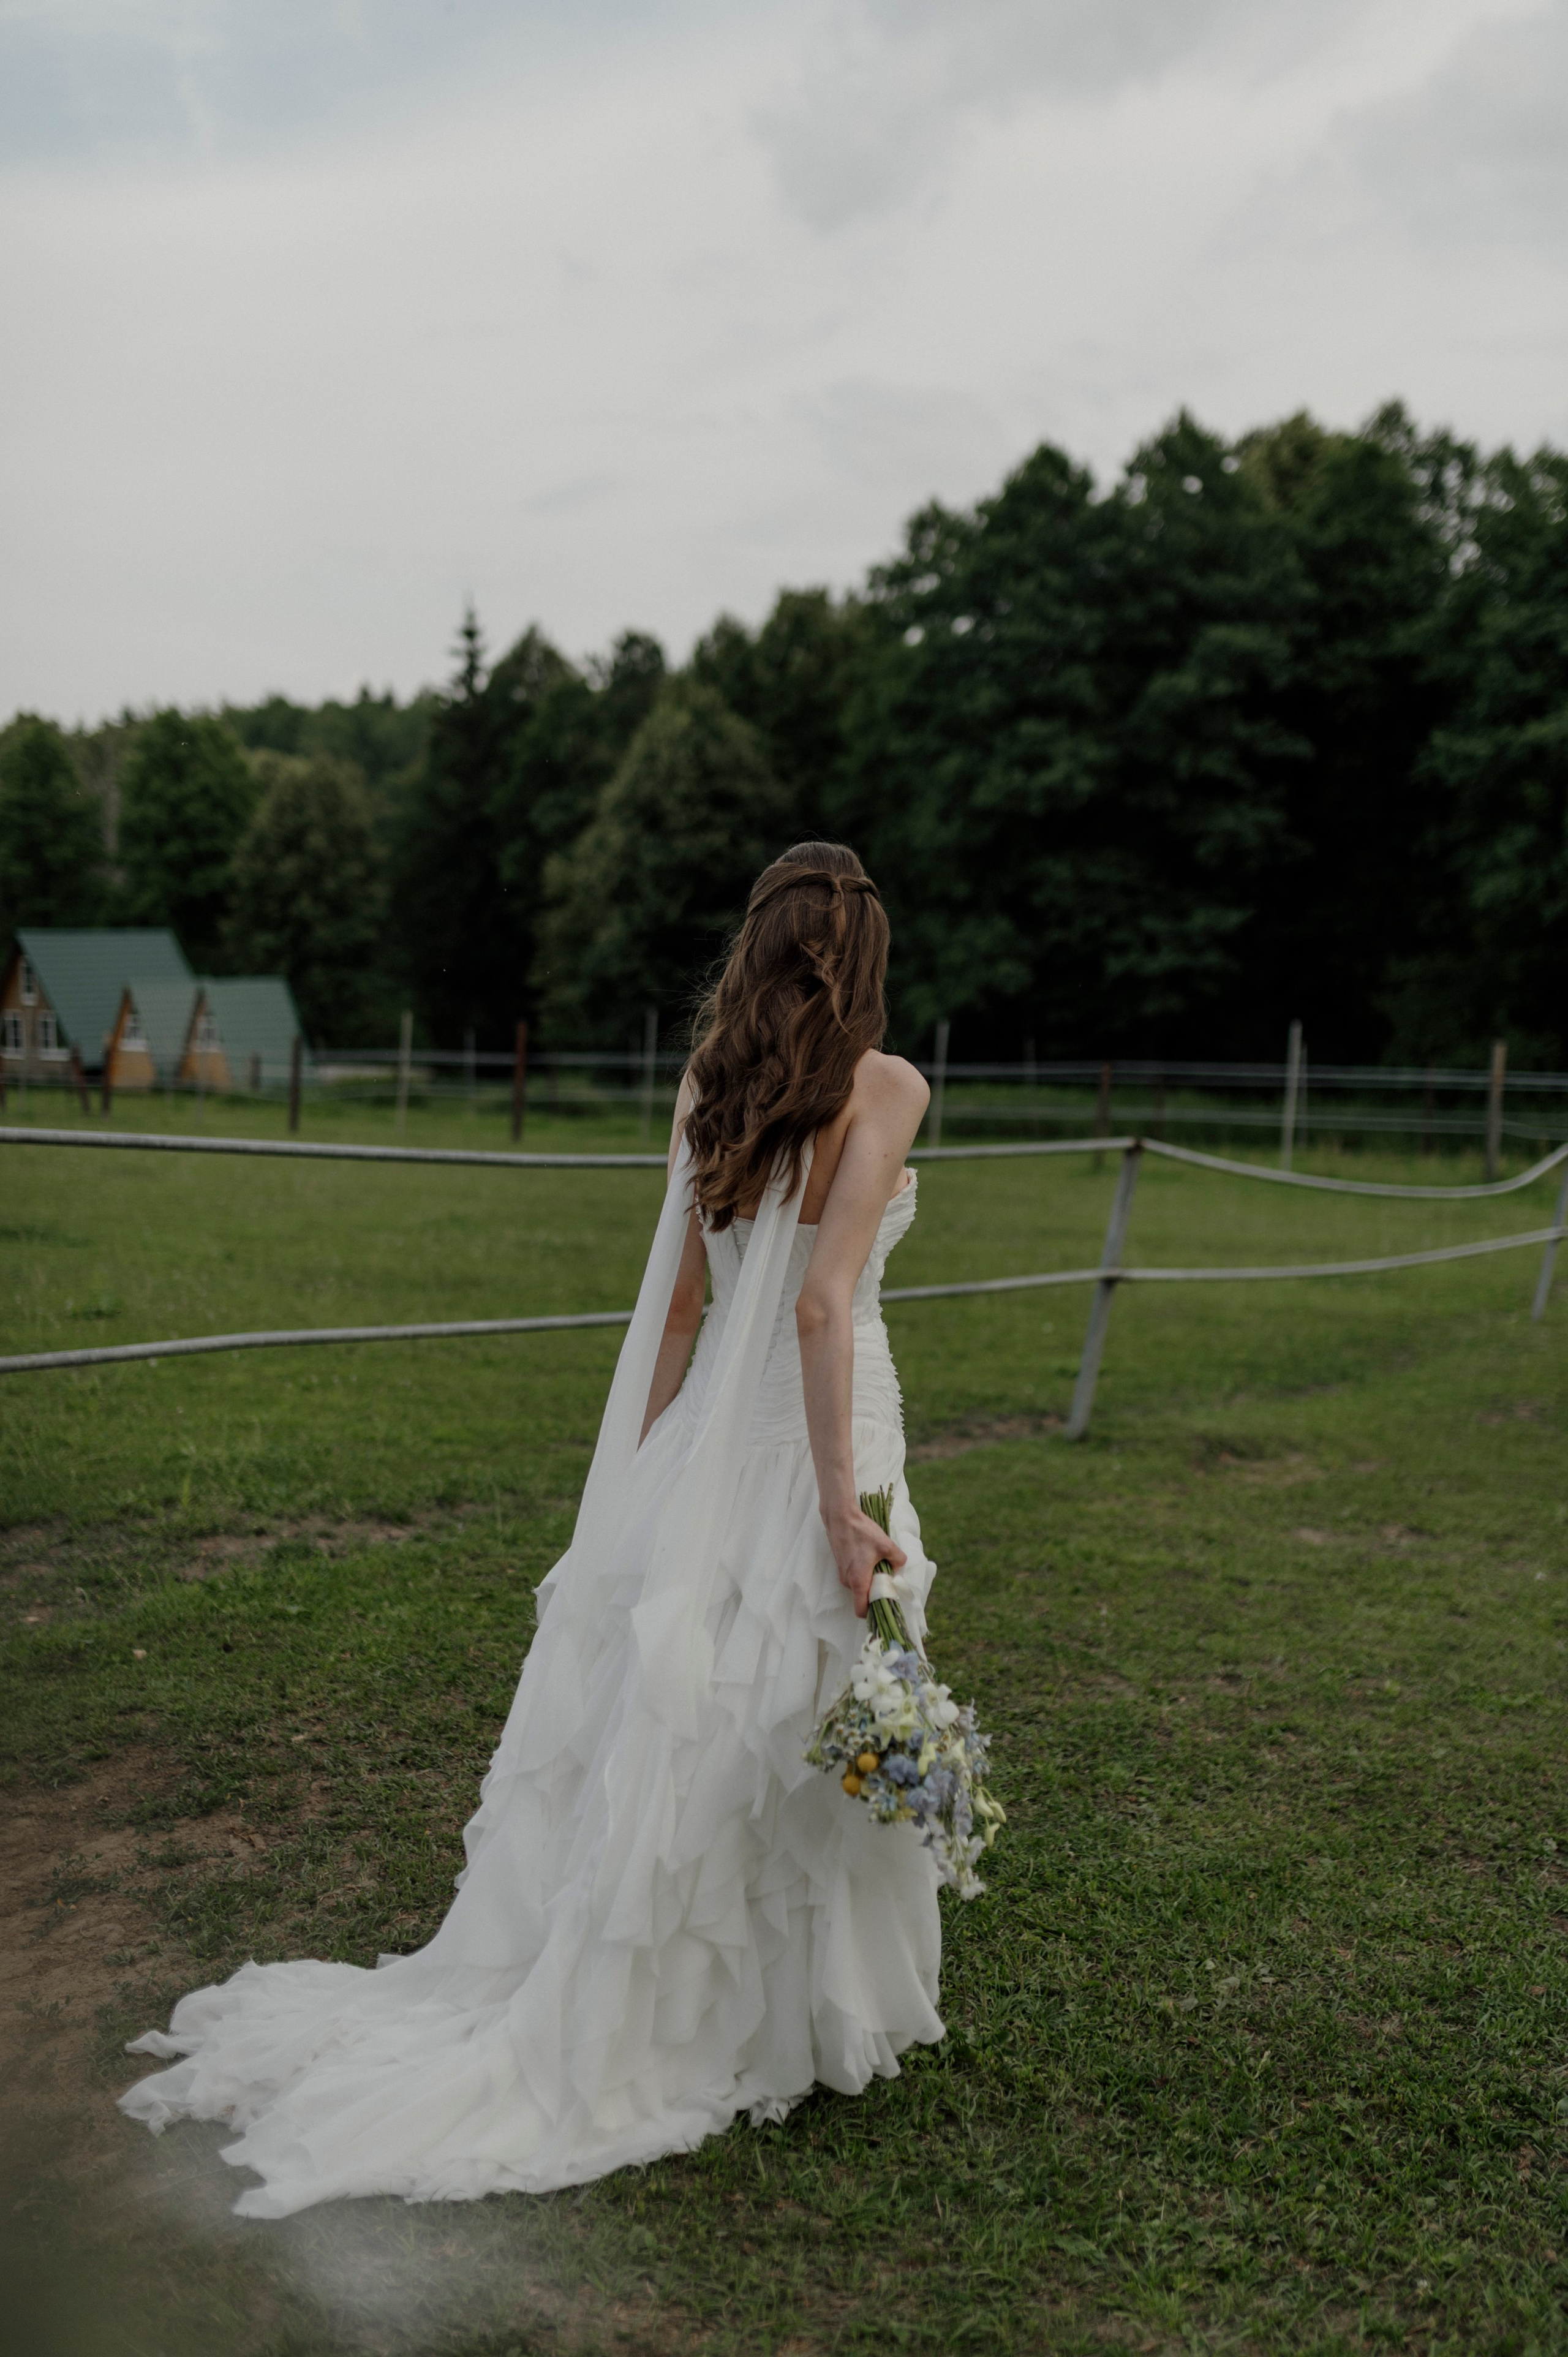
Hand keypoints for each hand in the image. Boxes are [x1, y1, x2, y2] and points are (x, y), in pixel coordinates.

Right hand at [825, 1503, 906, 1619]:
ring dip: (869, 1580)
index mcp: (858, 1581)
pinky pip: (854, 1576)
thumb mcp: (886, 1545)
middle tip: (887, 1578)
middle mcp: (848, 1581)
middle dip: (875, 1592)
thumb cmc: (862, 1532)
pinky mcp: (841, 1565)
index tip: (885, 1604)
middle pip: (863, 1597)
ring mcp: (842, 1573)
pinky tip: (869, 1557)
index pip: (861, 1610)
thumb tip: (899, 1565)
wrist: (840, 1517)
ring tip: (878, 1563)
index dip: (873, 1612)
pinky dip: (863, 1572)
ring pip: (859, 1586)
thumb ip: (897, 1559)